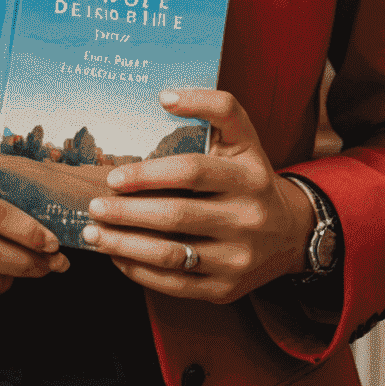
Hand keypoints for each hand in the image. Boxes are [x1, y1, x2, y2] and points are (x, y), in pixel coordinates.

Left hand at [78, 88, 314, 304]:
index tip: (113, 177)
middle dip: (128, 212)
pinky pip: (177, 285)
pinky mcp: (227, 289)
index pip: (192, 171)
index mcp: (249, 175)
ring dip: (126, 245)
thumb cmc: (250, 176)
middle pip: (177, 215)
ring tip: (95, 233)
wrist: (289, 233)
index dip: (149, 174)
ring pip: (173, 255)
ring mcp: (238, 258)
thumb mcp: (243, 136)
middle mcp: (247, 218)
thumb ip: (214, 106)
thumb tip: (166, 96)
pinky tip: (118, 257)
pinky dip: (141, 272)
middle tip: (94, 206)